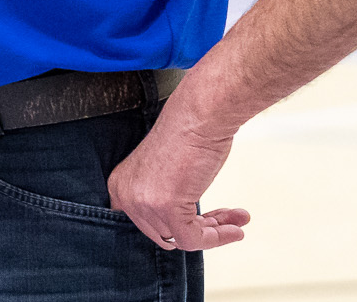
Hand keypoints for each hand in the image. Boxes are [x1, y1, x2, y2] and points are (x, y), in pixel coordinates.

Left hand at [106, 104, 249, 251]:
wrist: (200, 117)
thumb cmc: (188, 136)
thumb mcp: (164, 174)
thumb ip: (161, 199)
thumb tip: (175, 234)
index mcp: (120, 186)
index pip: (148, 224)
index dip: (178, 226)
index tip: (206, 222)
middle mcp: (125, 196)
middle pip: (165, 234)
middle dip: (199, 228)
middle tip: (227, 221)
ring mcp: (143, 203)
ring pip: (181, 237)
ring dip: (214, 231)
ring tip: (237, 221)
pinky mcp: (166, 208)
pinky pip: (193, 240)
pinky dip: (217, 238)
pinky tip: (237, 229)